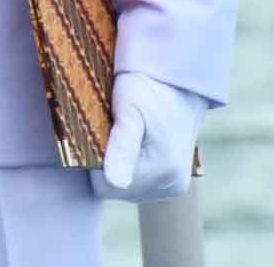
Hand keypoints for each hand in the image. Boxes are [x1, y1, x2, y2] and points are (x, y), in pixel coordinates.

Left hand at [94, 71, 206, 202]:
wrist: (179, 83)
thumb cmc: (150, 89)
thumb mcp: (130, 108)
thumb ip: (122, 146)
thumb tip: (115, 183)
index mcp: (163, 171)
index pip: (105, 185)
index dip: (94, 160)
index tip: (99, 133)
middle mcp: (172, 185)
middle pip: (115, 190)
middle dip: (105, 163)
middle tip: (109, 131)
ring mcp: (174, 187)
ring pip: (124, 189)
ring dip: (116, 166)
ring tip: (122, 136)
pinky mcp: (172, 184)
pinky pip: (137, 185)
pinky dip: (128, 168)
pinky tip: (132, 145)